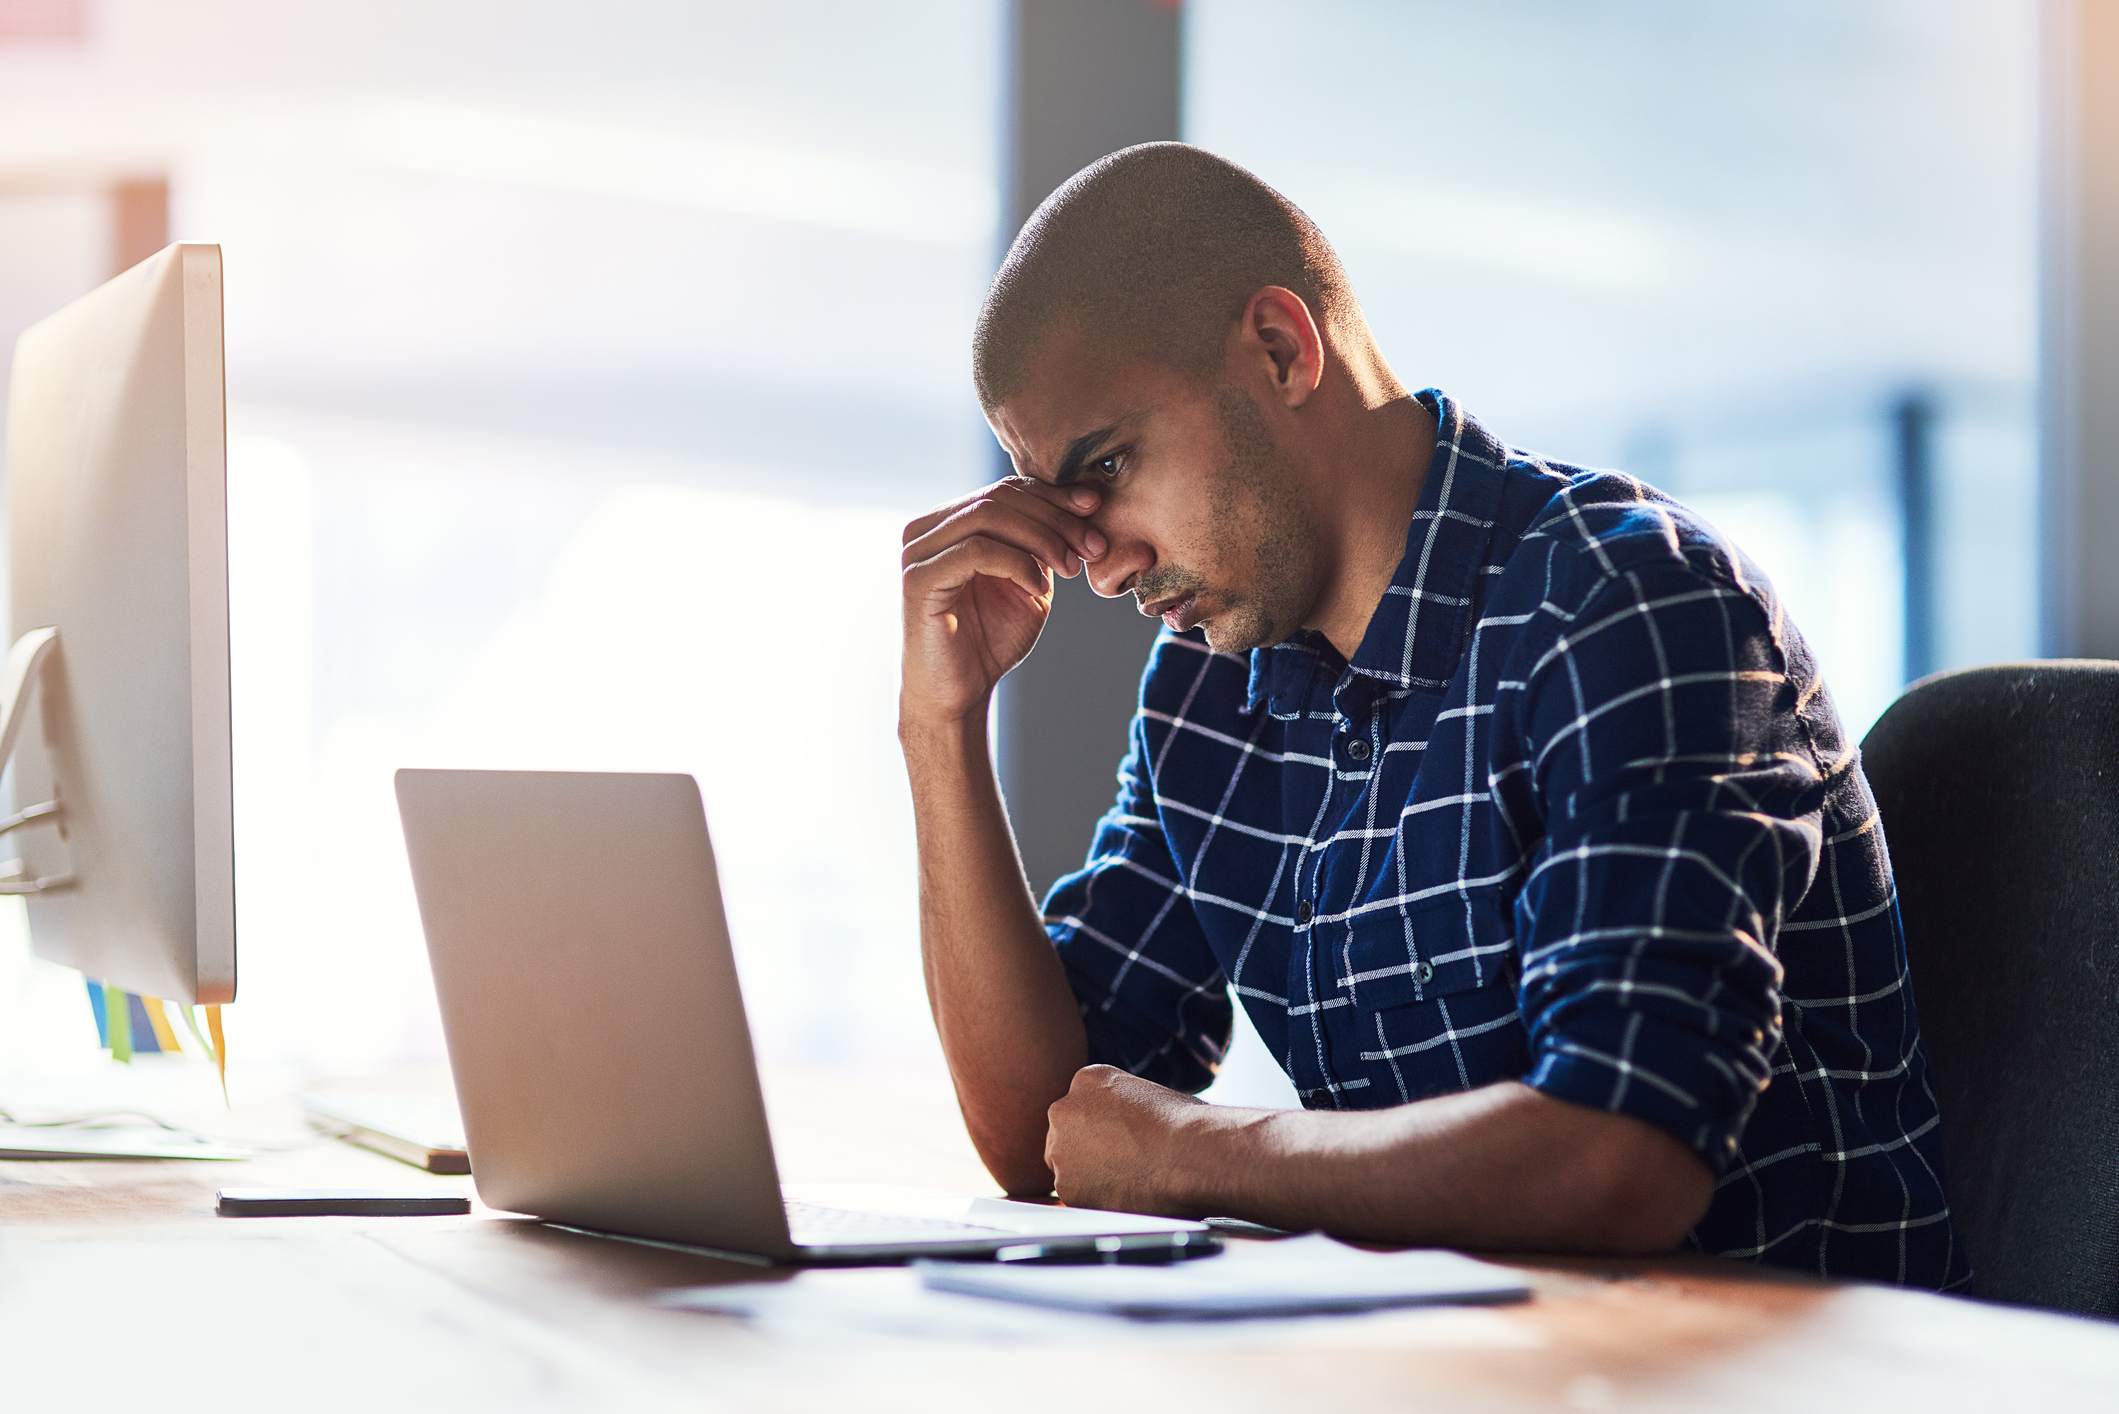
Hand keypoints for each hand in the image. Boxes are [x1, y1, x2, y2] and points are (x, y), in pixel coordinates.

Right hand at [899, 477, 1104, 726]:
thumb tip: (1084, 501)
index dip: (1054, 495)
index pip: (1006, 490)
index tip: (1096, 508)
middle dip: (1055, 518)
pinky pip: (976, 550)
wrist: (959, 693)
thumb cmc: (991, 640)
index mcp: (950, 523)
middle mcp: (927, 529)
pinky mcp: (918, 578)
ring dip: (1041, 538)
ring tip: (1071, 568)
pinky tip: (1038, 588)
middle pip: (999, 497)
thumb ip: (1044, 543)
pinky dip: (1017, 563)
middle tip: (1092, 546)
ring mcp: (918, 551)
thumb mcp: (1029, 581)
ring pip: (988, 515)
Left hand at [1043, 1064, 1214, 1214]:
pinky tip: (1125, 1193)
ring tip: (1130, 1179)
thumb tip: (1120, 1130)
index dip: (1102, 1129)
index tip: (1121, 1141)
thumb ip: (1120, 1108)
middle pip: (1066, 1136)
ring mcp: (1060, 1147)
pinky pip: (1076, 1195)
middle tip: (1122, 1164)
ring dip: (1090, 1176)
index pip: (1081, 1108)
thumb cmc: (1185, 1125)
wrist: (1190, 1154)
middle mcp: (1064, 1109)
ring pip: (1068, 1167)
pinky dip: (1096, 1199)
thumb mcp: (1146, 1094)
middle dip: (1087, 1151)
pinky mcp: (1066, 1184)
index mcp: (1087, 1079)